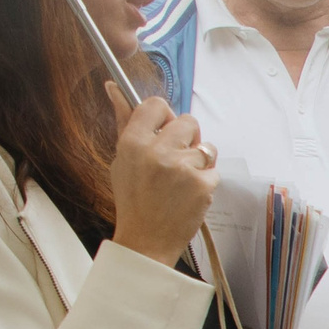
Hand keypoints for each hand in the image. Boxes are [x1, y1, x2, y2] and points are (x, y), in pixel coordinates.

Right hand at [106, 84, 215, 266]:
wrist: (146, 239)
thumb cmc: (133, 199)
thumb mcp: (121, 160)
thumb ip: (124, 123)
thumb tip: (114, 88)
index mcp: (133, 143)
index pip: (156, 105)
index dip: (162, 116)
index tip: (162, 128)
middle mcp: (158, 151)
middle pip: (188, 121)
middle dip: (185, 137)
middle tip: (173, 158)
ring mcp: (183, 167)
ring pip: (206, 145)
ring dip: (198, 157)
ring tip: (181, 177)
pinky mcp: (204, 183)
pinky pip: (214, 167)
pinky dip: (205, 178)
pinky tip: (189, 192)